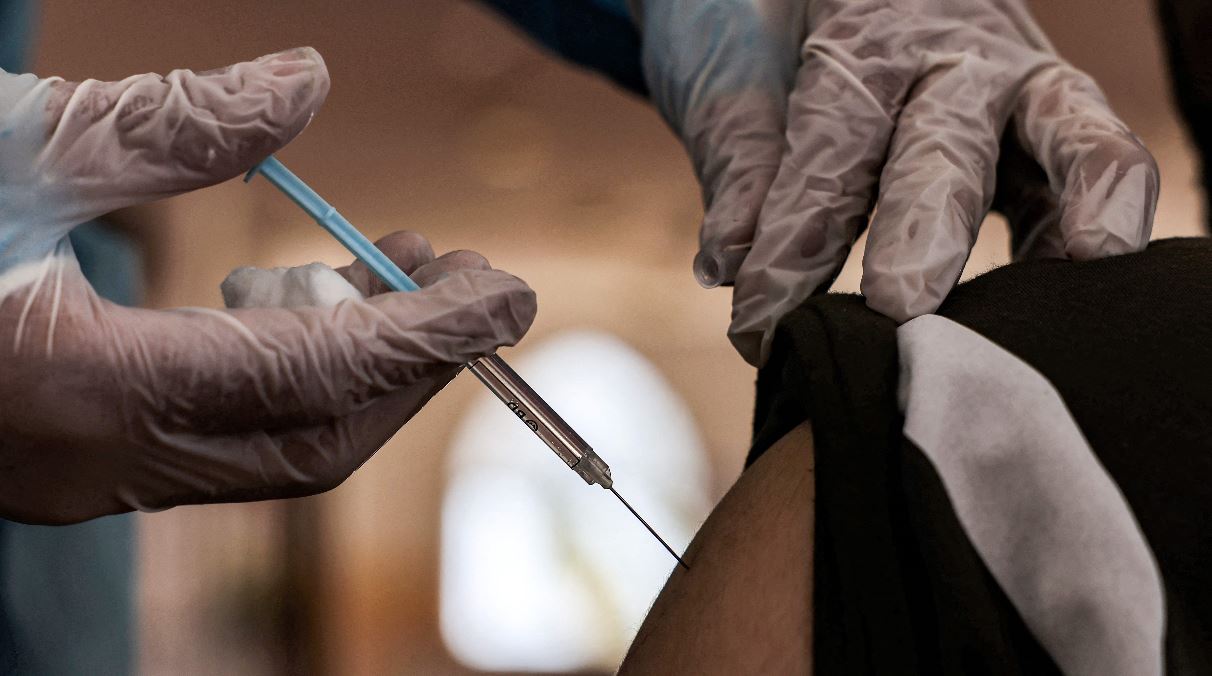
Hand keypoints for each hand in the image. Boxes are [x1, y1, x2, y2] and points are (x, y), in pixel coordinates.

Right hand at [0, 50, 536, 523]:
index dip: (429, 337)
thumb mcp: (4, 146)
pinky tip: (292, 302)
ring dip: (353, 365)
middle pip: (314, 436)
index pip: (315, 379)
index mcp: (78, 392)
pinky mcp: (78, 460)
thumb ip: (163, 122)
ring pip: (273, 446)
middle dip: (410, 361)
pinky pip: (223, 437)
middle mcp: (90, 463)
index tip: (512, 295)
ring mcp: (83, 476)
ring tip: (393, 269)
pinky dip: (285, 375)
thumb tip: (304, 83)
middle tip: (470, 277)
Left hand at [632, 0, 1157, 364]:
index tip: (760, 320)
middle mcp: (953, 56)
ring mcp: (1013, 86)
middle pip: (944, 148)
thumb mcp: (738, 66)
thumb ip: (742, 159)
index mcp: (866, 33)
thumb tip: (727, 264)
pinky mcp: (1049, 122)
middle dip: (924, 229)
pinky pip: (1090, 165)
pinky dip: (1085, 221)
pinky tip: (1065, 290)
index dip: (796, 237)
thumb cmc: (769, 19)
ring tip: (1086, 260)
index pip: (832, 145)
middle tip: (900, 300)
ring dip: (1073, 205)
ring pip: (1067, 135)